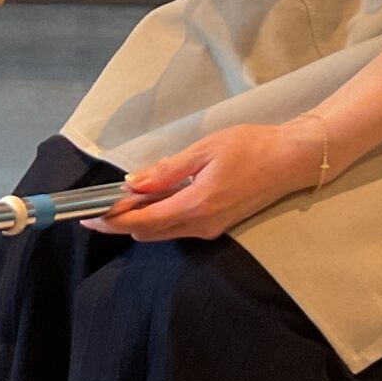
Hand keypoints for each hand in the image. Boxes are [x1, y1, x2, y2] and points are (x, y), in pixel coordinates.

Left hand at [105, 117, 327, 241]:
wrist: (291, 159)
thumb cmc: (250, 147)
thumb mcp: (204, 150)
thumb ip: (167, 171)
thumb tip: (132, 184)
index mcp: (195, 206)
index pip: (141, 223)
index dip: (112, 221)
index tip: (89, 216)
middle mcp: (201, 225)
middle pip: (148, 233)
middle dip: (123, 221)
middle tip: (106, 200)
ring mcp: (211, 229)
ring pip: (163, 232)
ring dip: (142, 219)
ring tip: (130, 195)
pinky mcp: (218, 225)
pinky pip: (179, 227)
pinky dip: (161, 216)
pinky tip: (158, 196)